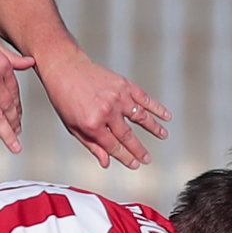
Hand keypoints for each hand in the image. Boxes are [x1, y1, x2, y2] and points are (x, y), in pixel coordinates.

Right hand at [0, 25, 34, 152]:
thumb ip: (12, 58)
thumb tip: (31, 62)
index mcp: (3, 67)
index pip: (14, 92)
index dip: (17, 106)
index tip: (18, 116)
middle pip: (9, 107)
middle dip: (15, 122)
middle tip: (18, 132)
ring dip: (7, 135)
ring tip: (14, 146)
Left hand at [39, 53, 169, 168]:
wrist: (65, 68)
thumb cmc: (65, 98)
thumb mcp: (73, 126)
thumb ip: (91, 145)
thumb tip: (106, 162)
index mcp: (93, 124)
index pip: (114, 146)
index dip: (125, 158)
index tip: (135, 165)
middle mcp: (107, 112)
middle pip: (128, 136)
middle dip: (139, 150)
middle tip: (147, 159)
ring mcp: (118, 97)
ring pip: (141, 118)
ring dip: (154, 128)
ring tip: (163, 135)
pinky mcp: (124, 85)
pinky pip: (144, 99)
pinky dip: (156, 108)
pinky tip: (166, 116)